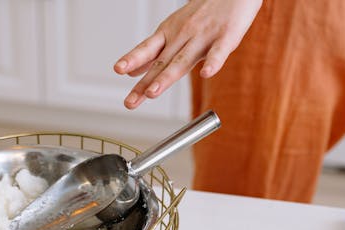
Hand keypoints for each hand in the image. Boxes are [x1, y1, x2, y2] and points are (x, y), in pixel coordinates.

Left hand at [113, 0, 261, 108]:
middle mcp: (183, 35)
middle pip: (162, 62)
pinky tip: (206, 74)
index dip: (132, 59)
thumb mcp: (172, 30)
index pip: (147, 50)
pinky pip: (218, 52)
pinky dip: (213, 63)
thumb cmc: (203, 13)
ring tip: (153, 92)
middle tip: (131, 101)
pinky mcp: (226, 36)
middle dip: (145, 83)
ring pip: (183, 59)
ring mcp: (204, 36)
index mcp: (169, 34)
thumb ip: (153, 54)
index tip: (118, 70)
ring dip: (167, 77)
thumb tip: (131, 72)